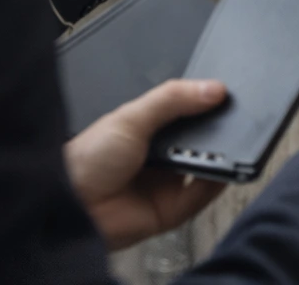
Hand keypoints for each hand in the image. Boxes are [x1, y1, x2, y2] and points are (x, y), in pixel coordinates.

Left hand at [64, 78, 227, 250]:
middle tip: (229, 119)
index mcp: (148, 128)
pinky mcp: (172, 210)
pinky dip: (216, 185)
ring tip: (228, 143)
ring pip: (206, 168)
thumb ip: (173, 99)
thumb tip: (213, 88)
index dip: (206, 104)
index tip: (226, 94)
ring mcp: (166, 183)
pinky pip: (202, 197)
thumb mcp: (132, 117)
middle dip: (216, 131)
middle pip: (200, 141)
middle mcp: (160, 155)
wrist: (69, 206)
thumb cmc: (86, 160)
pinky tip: (222, 171)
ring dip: (220, 157)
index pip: (187, 113)